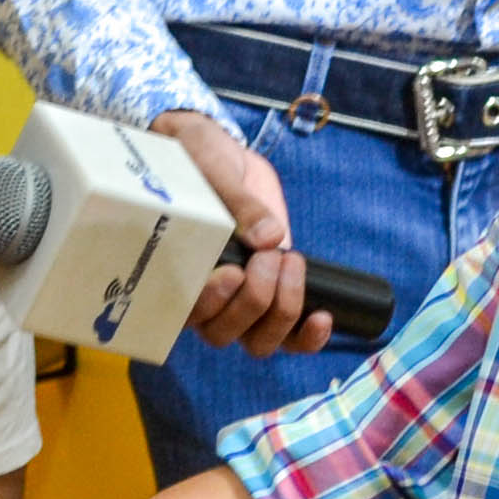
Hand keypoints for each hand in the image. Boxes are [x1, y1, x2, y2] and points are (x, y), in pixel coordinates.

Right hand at [155, 112, 334, 359]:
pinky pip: (288, 337)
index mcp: (175, 272)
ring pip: (258, 341)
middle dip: (255, 300)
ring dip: (282, 311)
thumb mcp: (213, 170)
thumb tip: (270, 236)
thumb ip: (237, 203)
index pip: (188, 313)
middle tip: (269, 256)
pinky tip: (322, 317)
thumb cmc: (198, 160)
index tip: (234, 272)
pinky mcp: (273, 294)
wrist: (220, 157)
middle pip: (224, 333)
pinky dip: (307, 337)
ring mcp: (241, 300)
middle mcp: (205, 296)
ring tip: (292, 264)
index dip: (212, 303)